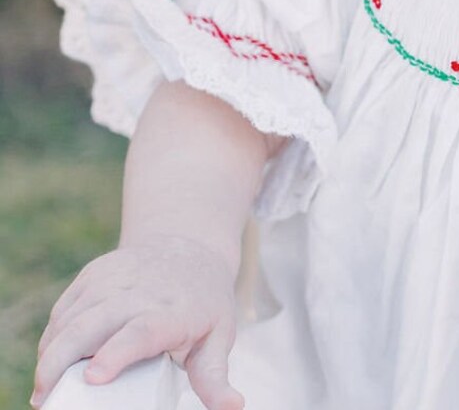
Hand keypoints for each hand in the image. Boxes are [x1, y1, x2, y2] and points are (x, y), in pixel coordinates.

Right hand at [34, 234, 242, 409]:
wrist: (192, 246)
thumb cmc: (205, 302)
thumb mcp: (219, 336)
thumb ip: (215, 377)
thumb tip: (233, 407)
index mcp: (173, 310)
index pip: (142, 330)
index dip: (117, 352)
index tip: (94, 376)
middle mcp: (141, 290)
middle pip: (91, 323)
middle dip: (60, 360)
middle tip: (45, 398)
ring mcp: (115, 278)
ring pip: (71, 316)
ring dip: (51, 353)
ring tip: (45, 389)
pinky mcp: (95, 273)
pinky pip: (64, 307)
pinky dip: (52, 335)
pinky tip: (51, 359)